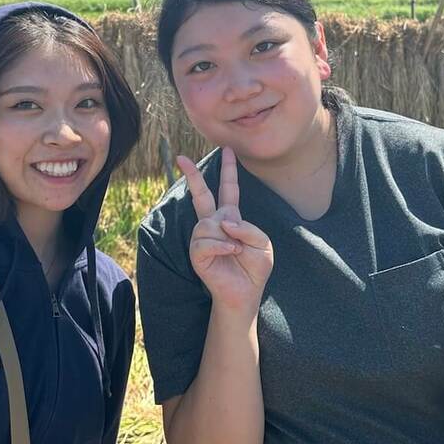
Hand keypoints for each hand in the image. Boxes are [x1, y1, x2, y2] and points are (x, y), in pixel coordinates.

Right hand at [178, 147, 272, 316]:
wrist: (246, 293)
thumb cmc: (254, 268)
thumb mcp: (262, 243)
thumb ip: (249, 228)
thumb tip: (223, 222)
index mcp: (231, 218)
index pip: (229, 190)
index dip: (228, 170)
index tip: (227, 149)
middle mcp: (214, 225)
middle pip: (201, 195)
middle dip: (192, 176)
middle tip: (180, 157)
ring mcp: (203, 239)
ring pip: (209, 224)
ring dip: (227, 237)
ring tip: (236, 250)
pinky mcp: (197, 254)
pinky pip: (205, 242)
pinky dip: (221, 246)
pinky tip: (230, 253)